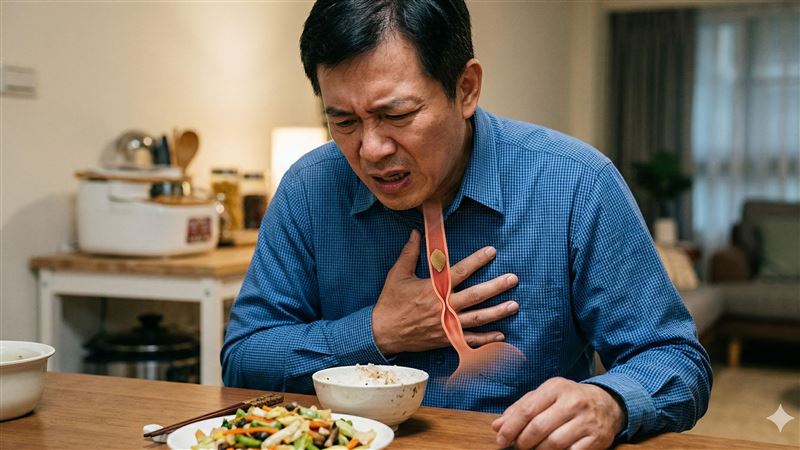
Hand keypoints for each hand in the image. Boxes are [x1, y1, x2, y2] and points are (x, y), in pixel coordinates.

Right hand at [372, 229, 519, 354]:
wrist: (382, 332)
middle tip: (513, 279)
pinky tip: (501, 334)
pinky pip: (469, 340)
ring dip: (497, 311)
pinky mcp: (446, 339)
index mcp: (433, 289)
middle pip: (475, 295)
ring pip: (477, 318)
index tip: (492, 251)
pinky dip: (486, 339)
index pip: (460, 271)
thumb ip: (410, 253)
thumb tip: (416, 232)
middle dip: (496, 286)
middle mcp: (443, 307)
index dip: (477, 260)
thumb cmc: (390, 302)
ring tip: (514, 305)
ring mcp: (446, 325)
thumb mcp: (398, 274)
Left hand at [491, 377, 625, 449]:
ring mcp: (586, 421)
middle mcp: (572, 402)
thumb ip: (521, 408)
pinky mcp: (597, 438)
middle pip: (538, 428)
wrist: (608, 404)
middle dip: (523, 441)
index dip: (510, 428)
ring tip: (534, 449)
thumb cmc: (569, 399)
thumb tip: (497, 426)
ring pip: (554, 443)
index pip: (527, 410)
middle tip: (518, 446)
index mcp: (556, 388)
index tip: (501, 439)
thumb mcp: (546, 395)